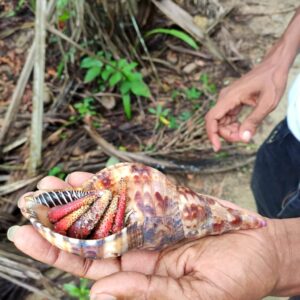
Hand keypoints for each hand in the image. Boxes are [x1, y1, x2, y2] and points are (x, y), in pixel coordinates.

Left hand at [11, 172, 280, 299]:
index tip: (24, 234)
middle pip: (92, 234)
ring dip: (81, 197)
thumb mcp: (194, 297)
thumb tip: (100, 294)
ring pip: (109, 210)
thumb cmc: (236, 280)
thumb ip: (148, 296)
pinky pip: (134, 194)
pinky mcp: (165, 206)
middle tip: (32, 199)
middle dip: (60, 218)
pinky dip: (114, 184)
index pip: (88, 265)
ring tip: (54, 182)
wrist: (261, 250)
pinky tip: (93, 175)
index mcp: (141, 277)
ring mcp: (151, 225)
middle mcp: (139, 250)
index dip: (55, 250)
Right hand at [205, 59, 288, 150]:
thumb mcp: (267, 103)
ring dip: (230, 131)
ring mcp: (227, 100)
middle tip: (244, 138)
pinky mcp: (232, 101)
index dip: (212, 134)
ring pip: (221, 122)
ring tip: (246, 132)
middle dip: (227, 134)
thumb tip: (243, 138)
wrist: (274, 65)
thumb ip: (254, 121)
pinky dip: (233, 125)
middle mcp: (224, 98)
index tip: (217, 148)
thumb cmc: (272, 80)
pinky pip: (227, 118)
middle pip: (216, 123)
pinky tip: (244, 127)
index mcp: (229, 97)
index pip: (212, 118)